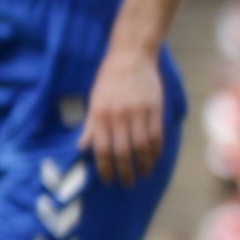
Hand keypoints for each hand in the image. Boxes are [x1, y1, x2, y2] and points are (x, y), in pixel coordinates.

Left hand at [84, 48, 167, 184]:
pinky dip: (156, 150)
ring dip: (143, 164)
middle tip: (127, 183)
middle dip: (125, 171)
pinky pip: (157, 135)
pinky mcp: (155, 109)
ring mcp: (139, 113)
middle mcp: (119, 116)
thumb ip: (90, 125)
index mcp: (100, 115)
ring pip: (142, 147)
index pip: (102, 149)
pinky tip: (154, 159)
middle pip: (123, 152)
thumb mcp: (94, 100)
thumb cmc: (109, 79)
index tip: (109, 180)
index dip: (105, 168)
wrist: (131, 57)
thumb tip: (82, 147)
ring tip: (143, 175)